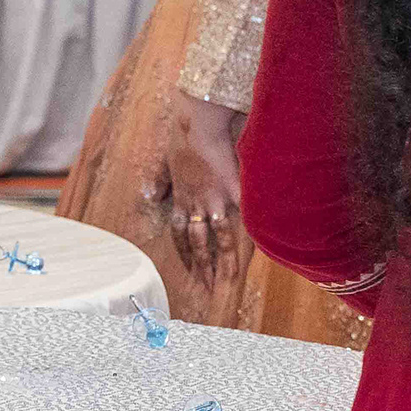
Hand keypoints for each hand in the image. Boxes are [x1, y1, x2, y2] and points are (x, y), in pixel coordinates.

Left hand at [153, 91, 244, 281]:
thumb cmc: (182, 138)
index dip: (185, 253)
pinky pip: (245, 218)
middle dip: (203, 267)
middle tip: (207, 287)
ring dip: (225, 261)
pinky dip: (252, 233)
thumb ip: (159, 181)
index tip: (189, 268)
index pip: (181, 233)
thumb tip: (150, 196)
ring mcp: (215, 200)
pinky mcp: (234, 192)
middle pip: (199, 244)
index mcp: (181, 198)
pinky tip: (260, 252)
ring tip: (230, 280)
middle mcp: (196, 205)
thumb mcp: (165, 161)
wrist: (197, 123)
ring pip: (220, 238)